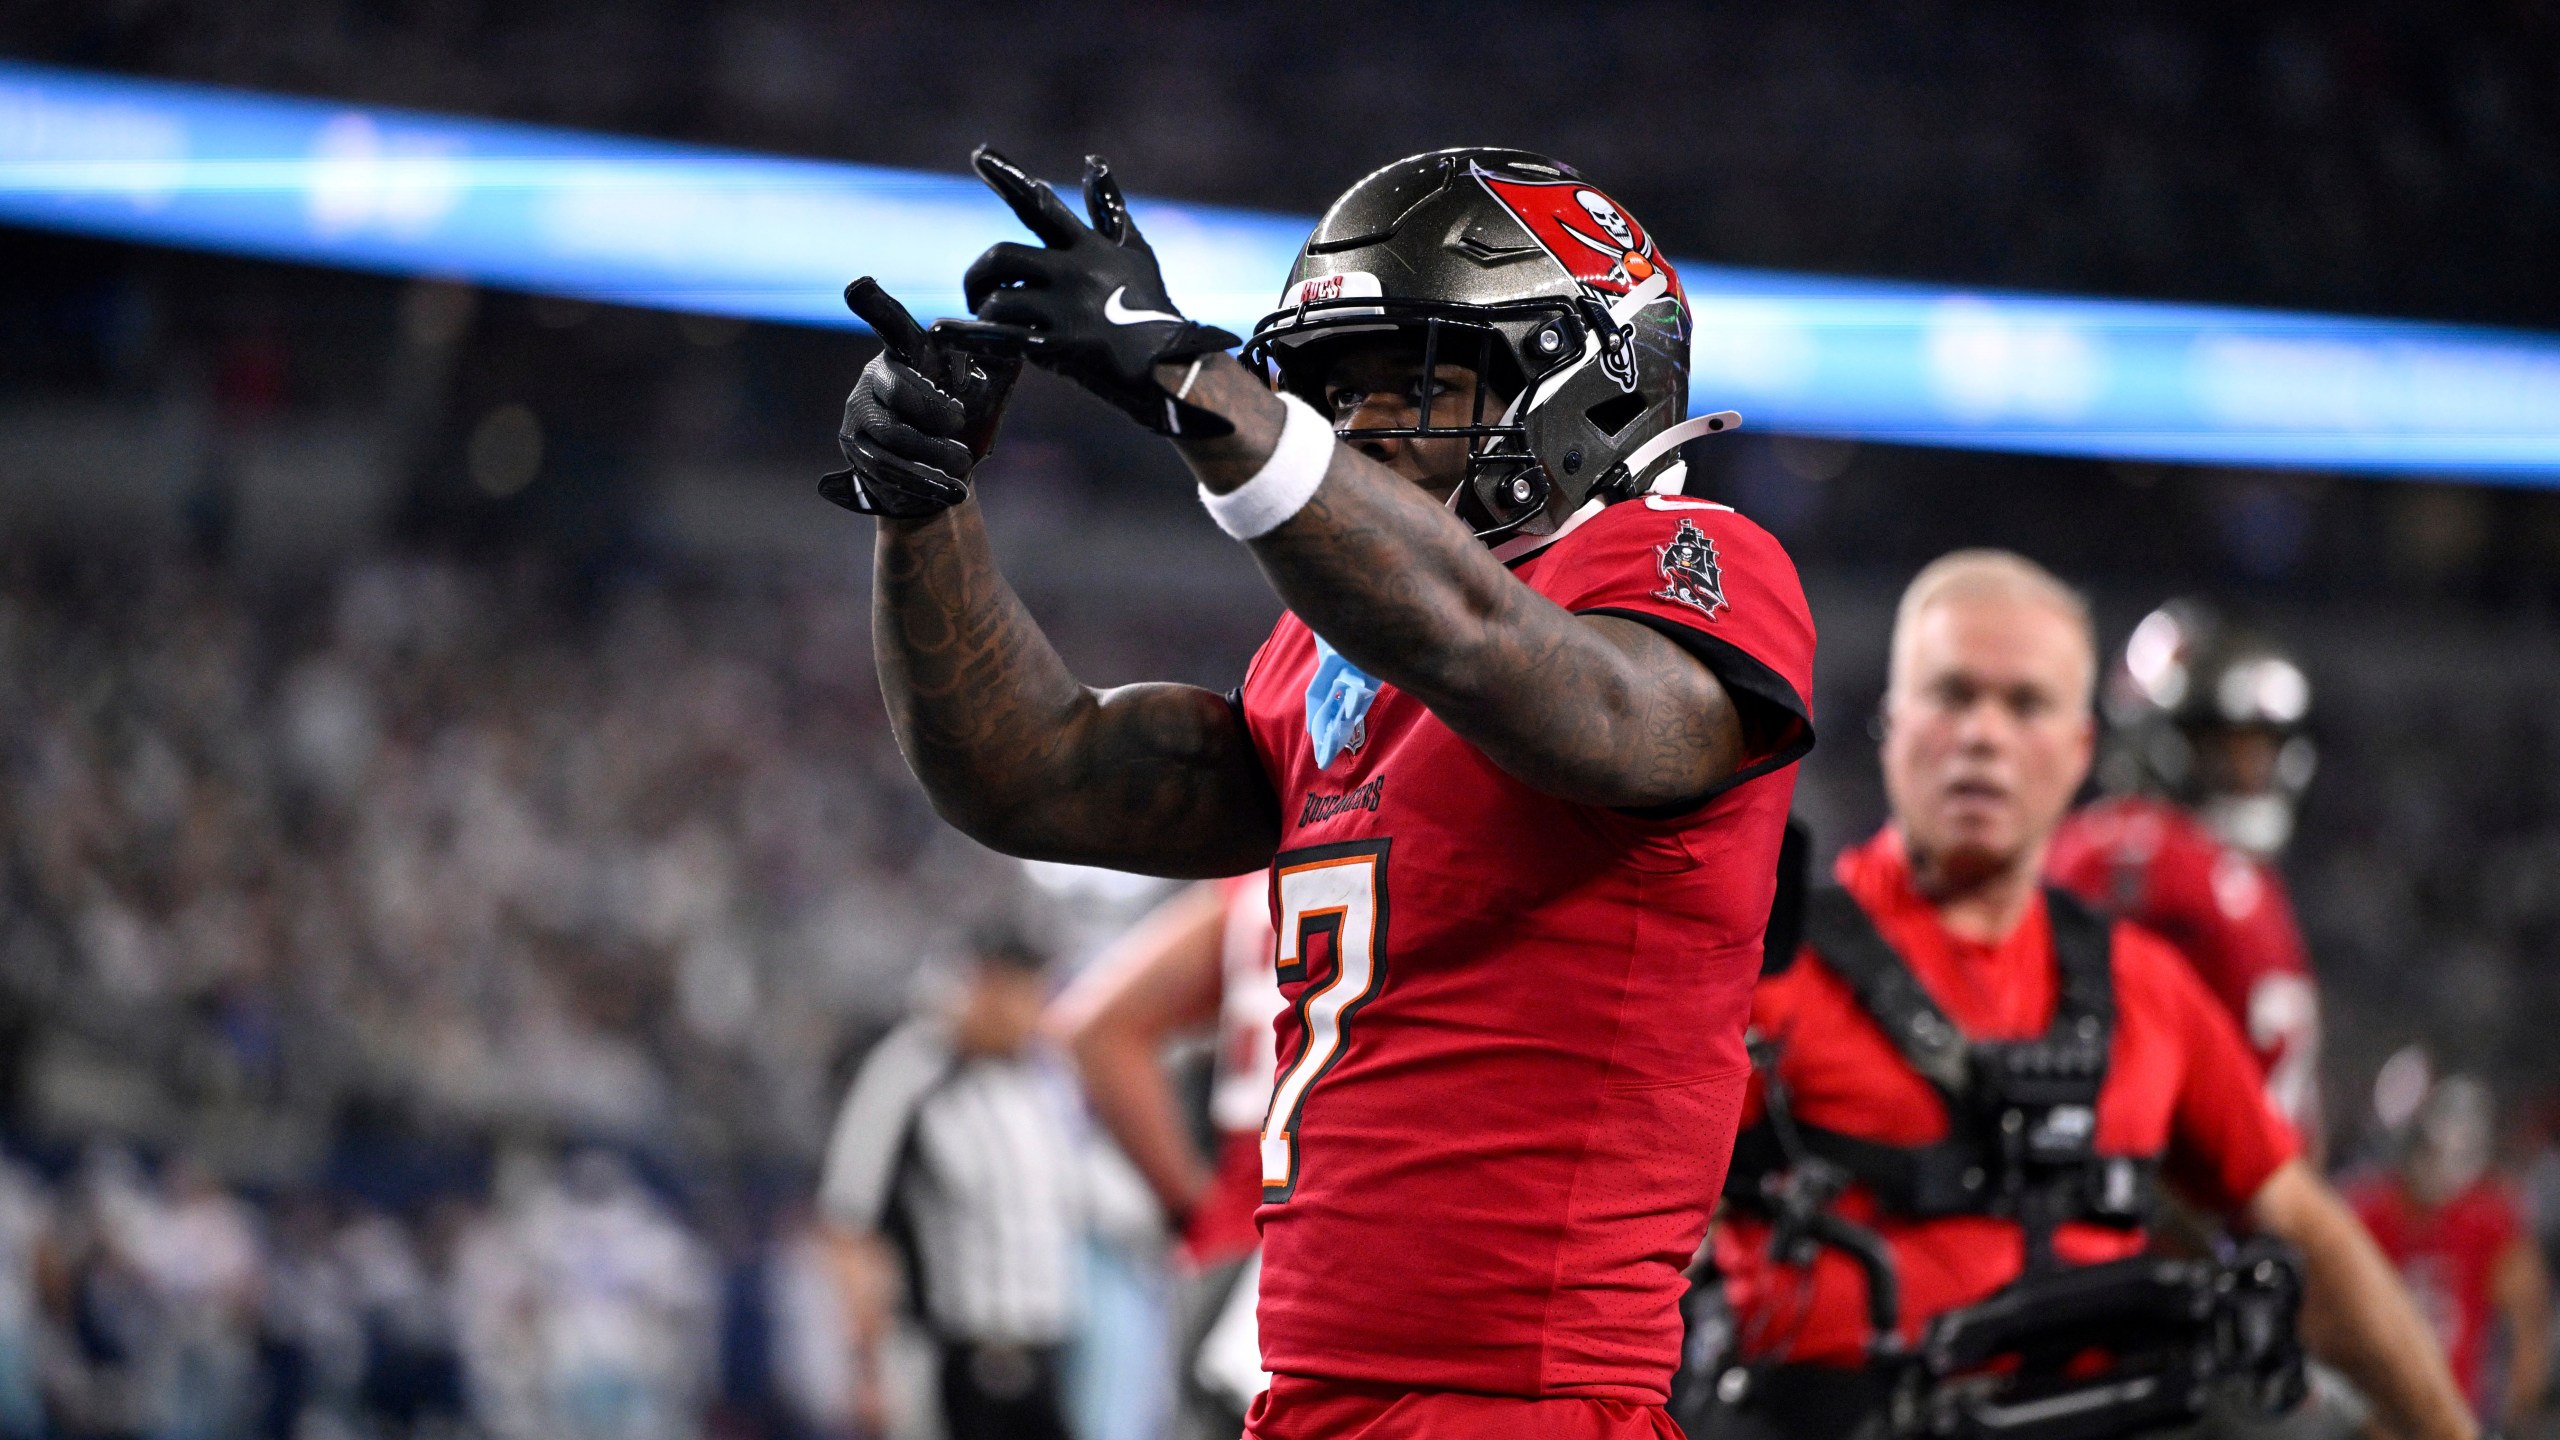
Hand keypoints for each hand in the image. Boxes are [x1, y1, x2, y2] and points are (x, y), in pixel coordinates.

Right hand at [820, 278, 1019, 518]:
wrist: (945, 473)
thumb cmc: (966, 421)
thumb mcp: (989, 392)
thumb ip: (999, 365)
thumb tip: (1019, 342)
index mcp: (908, 352)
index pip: (890, 326)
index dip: (873, 306)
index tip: (858, 287)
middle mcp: (875, 375)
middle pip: (897, 390)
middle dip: (934, 412)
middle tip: (961, 425)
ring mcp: (859, 410)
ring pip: (892, 433)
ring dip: (933, 452)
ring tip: (963, 463)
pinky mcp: (855, 446)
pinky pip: (885, 466)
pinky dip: (924, 481)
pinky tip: (952, 489)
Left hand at [957, 147, 1239, 436]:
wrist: (1176, 364)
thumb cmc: (1154, 310)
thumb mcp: (1136, 253)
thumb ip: (1109, 210)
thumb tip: (1094, 164)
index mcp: (1088, 247)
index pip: (1042, 205)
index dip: (1008, 177)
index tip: (979, 153)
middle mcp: (1074, 271)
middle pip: (1002, 255)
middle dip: (980, 273)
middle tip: (977, 291)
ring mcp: (1067, 309)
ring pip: (1000, 299)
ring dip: (985, 310)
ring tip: (988, 324)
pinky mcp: (1061, 346)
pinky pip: (1003, 338)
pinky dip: (969, 334)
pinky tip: (943, 332)